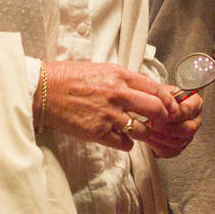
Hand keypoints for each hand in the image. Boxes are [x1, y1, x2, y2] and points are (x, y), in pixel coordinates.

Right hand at [42, 60, 183, 151]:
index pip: (156, 88)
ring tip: (137, 131)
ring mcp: (109, 114)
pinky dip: (126, 144)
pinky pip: (124, 144)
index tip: (172, 107)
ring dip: (144, 133)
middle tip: (162, 122)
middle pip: (156, 109)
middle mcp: (118, 94)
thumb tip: (141, 90)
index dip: (169, 100)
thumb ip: (122, 79)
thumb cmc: (68, 77)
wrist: (43, 91)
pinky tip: (120, 139)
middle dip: (163, 118)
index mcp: (119, 75)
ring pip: (142, 130)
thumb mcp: (100, 69)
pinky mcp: (98, 132)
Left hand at [135, 91, 201, 157]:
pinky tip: (148, 137)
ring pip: (178, 141)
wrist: (146, 110)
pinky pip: (169, 151)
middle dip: (167, 127)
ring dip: (160, 136)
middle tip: (153, 123)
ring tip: (147, 129)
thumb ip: (165, 97)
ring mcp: (187, 136)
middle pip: (188, 129)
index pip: (190, 110)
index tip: (164, 113)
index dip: (177, 113)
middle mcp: (194, 120)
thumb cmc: (155, 98)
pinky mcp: (176, 148)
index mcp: (194, 103)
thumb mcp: (160, 91)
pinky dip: (156, 145)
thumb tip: (168, 105)